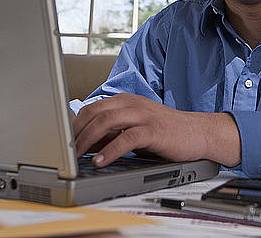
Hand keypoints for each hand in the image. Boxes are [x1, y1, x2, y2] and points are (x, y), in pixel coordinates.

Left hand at [72, 93, 240, 167]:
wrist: (197, 132)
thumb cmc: (165, 131)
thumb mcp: (134, 128)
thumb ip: (112, 131)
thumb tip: (85, 141)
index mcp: (126, 100)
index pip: (92, 107)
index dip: (74, 123)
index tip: (63, 140)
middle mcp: (132, 103)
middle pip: (95, 112)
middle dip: (77, 131)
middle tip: (66, 150)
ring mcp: (143, 115)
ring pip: (107, 120)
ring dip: (88, 139)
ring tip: (77, 156)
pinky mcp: (153, 130)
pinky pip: (127, 137)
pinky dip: (110, 150)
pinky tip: (100, 160)